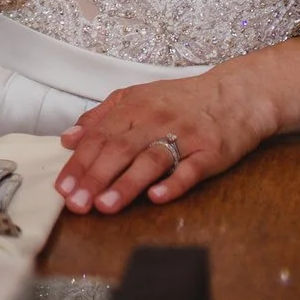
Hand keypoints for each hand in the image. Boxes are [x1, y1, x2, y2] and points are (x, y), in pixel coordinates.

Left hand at [54, 71, 272, 214]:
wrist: (237, 94)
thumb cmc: (183, 101)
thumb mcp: (138, 98)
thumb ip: (102, 117)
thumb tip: (68, 138)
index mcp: (135, 107)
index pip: (100, 136)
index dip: (79, 163)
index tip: (62, 188)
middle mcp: (156, 120)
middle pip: (120, 149)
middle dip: (95, 177)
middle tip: (77, 204)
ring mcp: (184, 136)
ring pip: (151, 160)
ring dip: (126, 184)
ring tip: (105, 205)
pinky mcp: (210, 152)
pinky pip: (190, 170)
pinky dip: (173, 183)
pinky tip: (156, 198)